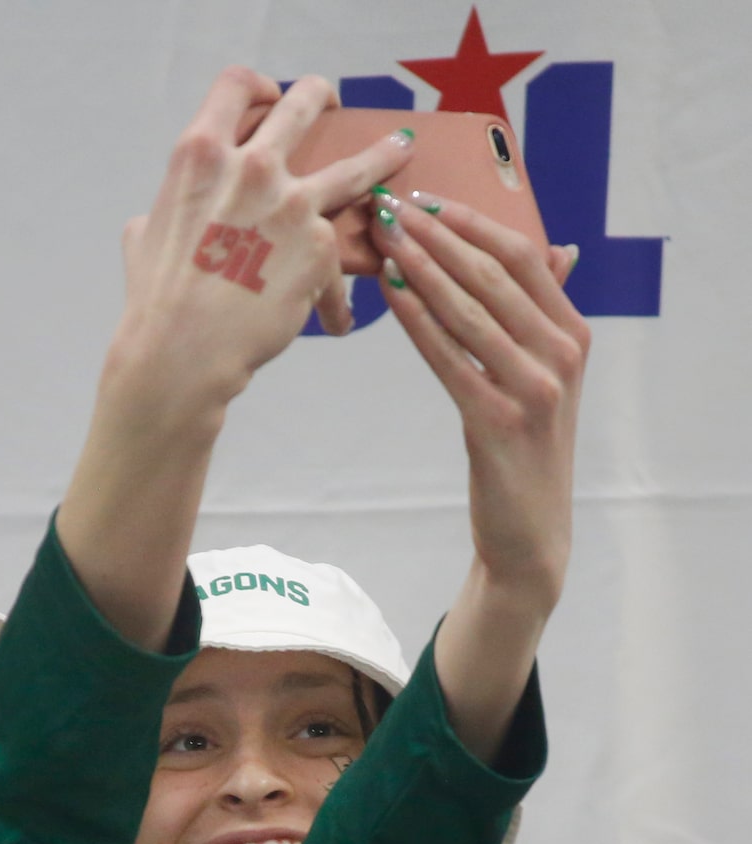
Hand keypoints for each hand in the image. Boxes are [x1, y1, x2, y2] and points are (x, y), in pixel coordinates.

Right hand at [113, 69, 414, 392]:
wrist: (182, 353)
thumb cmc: (154, 301)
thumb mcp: (144, 239)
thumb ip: (169, 211)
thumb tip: (164, 218)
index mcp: (201, 156)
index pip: (235, 86)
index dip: (255, 86)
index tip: (267, 96)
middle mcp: (253, 166)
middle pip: (302, 103)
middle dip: (319, 99)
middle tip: (328, 106)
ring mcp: (293, 203)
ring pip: (356, 167)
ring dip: (382, 154)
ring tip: (399, 151)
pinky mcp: (321, 245)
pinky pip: (335, 264)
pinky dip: (334, 299)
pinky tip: (336, 321)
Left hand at [373, 194, 589, 760]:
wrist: (529, 534)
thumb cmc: (523, 452)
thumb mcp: (543, 378)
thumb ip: (543, 315)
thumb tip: (556, 249)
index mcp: (573, 332)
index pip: (522, 256)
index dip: (472, 222)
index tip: (426, 197)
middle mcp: (561, 351)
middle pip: (493, 274)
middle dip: (438, 235)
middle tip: (389, 206)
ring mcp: (534, 386)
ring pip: (470, 310)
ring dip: (423, 269)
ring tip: (382, 240)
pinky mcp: (497, 421)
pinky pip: (451, 360)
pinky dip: (420, 324)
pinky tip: (390, 297)